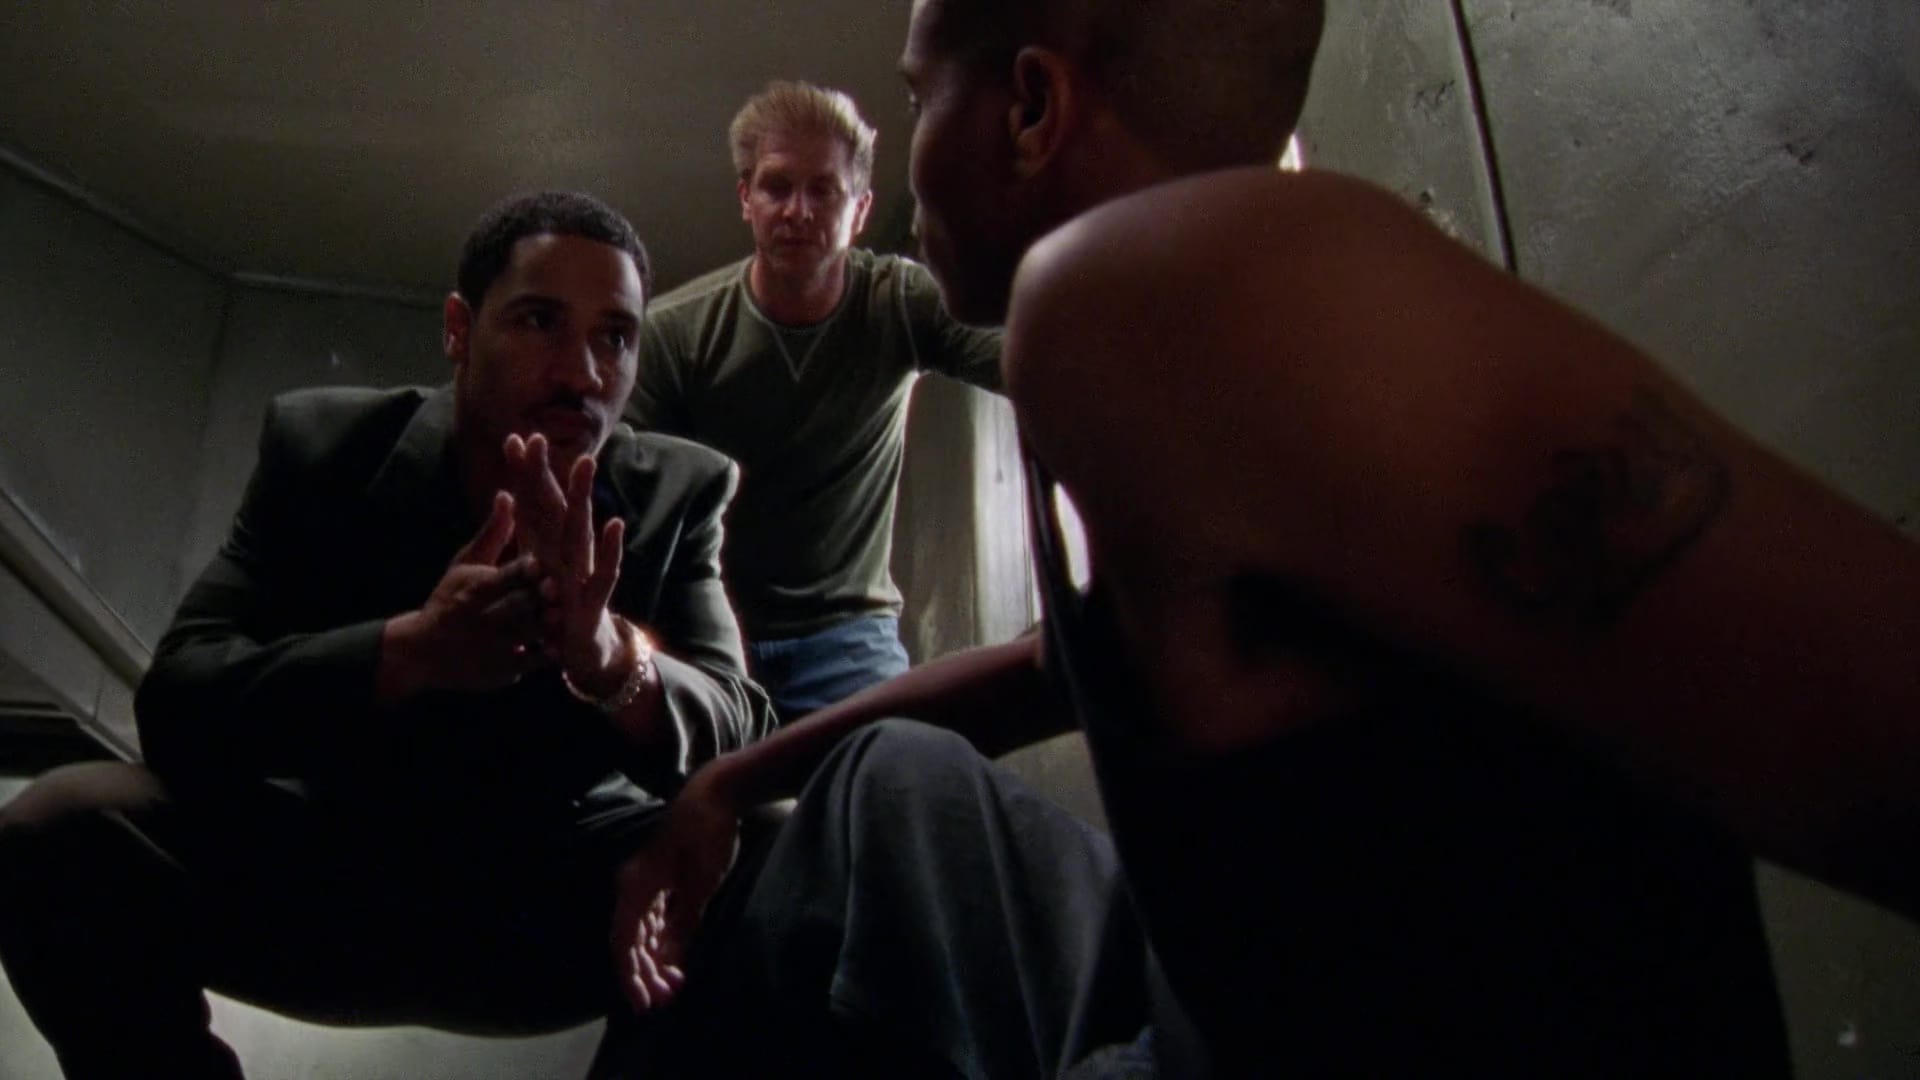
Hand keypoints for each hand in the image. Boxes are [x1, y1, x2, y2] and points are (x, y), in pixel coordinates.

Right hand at [379, 491, 545, 700]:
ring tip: (563, 615)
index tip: (543, 563)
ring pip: (530, 634)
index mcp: (476, 588)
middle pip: (520, 605)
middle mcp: (485, 617)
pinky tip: (563, 643)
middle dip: (539, 598)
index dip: (526, 570)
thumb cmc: (450, 600)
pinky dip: (548, 654)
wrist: (422, 651)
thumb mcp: (465, 565)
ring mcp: (494, 646)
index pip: (506, 576)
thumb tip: (508, 494)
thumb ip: (493, 533)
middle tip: (559, 589)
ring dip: (548, 624)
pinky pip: (532, 662)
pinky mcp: (503, 670)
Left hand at [502, 434, 628, 693]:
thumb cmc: (558, 610)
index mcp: (549, 547)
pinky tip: (614, 524)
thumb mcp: (533, 574)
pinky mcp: (595, 598)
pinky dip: (610, 549)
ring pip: (582, 529)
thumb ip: (523, 538)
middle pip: (555, 506)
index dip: (525, 473)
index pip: (535, 503)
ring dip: (583, 496)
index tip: (513, 438)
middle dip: (547, 473)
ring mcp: (585, 572)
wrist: (584, 652)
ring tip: (584, 463)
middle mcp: (569, 552)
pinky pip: (605, 572)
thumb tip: (508, 500)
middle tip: (539, 437)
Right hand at [610, 768, 741, 1011]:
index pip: (623, 942)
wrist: (716, 793)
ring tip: (673, 986)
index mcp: (636, 886)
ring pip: (644, 932)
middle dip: (645, 973)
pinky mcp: (662, 880)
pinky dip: (664, 941)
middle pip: (631, 940)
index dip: (630, 976)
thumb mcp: (701, 884)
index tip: (644, 1003)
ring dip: (656, 960)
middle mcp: (634, 885)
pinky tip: (675, 960)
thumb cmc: (708, 834)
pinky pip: (656, 919)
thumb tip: (669, 959)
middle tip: (664, 1000)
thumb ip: (684, 923)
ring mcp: (648, 882)